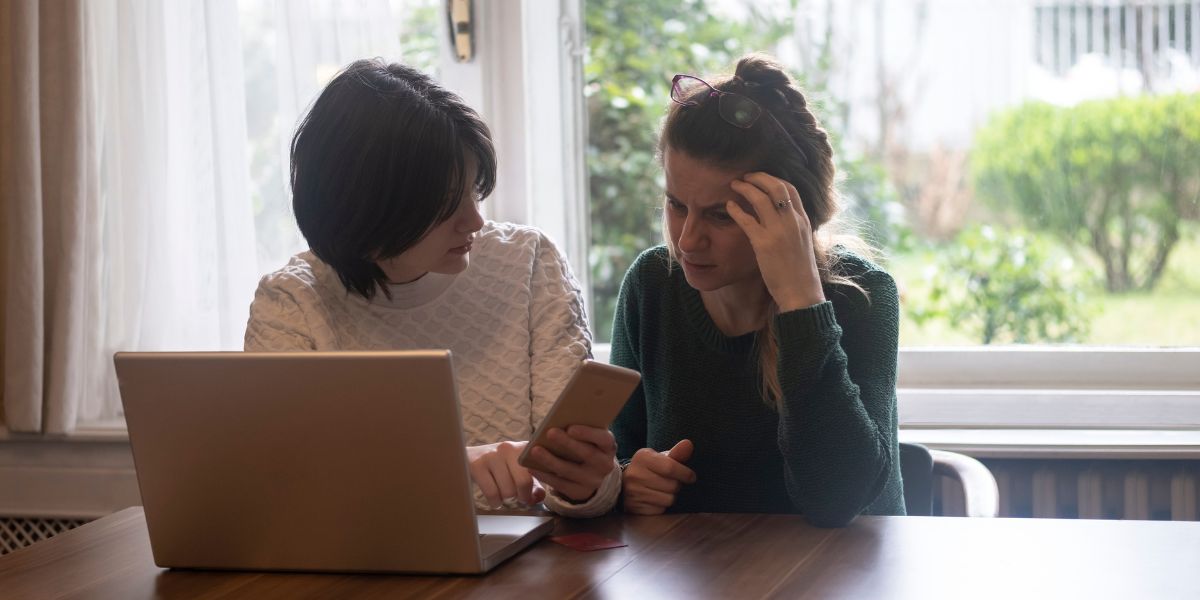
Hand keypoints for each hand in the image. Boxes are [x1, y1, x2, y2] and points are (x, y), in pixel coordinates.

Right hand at [466, 441, 545, 507]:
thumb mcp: (519, 472)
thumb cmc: (499, 467)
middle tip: (518, 499)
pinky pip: (492, 493)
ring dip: (507, 500)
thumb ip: (534, 485)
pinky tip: (495, 500)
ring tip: (503, 496)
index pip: (538, 470)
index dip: (536, 488)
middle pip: (523, 482)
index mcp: (523, 448)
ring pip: (507, 490)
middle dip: (522, 497)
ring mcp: (492, 455)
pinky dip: (495, 503)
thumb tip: (538, 498)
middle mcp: (509, 448)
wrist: (469, 457)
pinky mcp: (477, 465)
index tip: (530, 495)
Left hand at [525, 425, 617, 502]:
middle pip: (587, 454)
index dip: (588, 433)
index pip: (604, 439)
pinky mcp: (579, 492)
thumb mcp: (589, 436)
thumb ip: (580, 429)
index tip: (571, 428)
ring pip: (570, 471)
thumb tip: (559, 418)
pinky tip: (532, 467)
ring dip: (550, 460)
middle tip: (550, 432)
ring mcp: (593, 481)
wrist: (592, 472)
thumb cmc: (585, 445)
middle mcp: (604, 465)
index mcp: (608, 447)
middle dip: (567, 443)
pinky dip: (545, 475)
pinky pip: (560, 485)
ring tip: (534, 450)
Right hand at [622, 439, 696, 514]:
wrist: (627, 484)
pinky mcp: (635, 507)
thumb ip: (677, 453)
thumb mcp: (662, 458)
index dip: (685, 473)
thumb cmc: (651, 469)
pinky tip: (655, 499)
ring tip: (663, 490)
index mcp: (642, 457)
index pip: (670, 467)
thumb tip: (688, 444)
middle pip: (672, 485)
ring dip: (670, 496)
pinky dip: (662, 506)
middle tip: (671, 482)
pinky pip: (660, 510)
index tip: (691, 477)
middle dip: (677, 485)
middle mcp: (635, 474)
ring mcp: (633, 492)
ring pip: (668, 499)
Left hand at [726, 172, 824, 310]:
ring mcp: (778, 232)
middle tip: (745, 176)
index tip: (761, 178)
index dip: (774, 179)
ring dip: (745, 188)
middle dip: (759, 177)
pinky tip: (729, 206)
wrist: (802, 293)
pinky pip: (747, 220)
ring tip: (734, 185)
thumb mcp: (802, 243)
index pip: (790, 189)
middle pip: (776, 187)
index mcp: (803, 221)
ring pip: (761, 198)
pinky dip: (736, 209)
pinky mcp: (764, 244)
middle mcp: (792, 222)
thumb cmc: (799, 272)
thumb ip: (793, 228)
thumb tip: (782, 220)